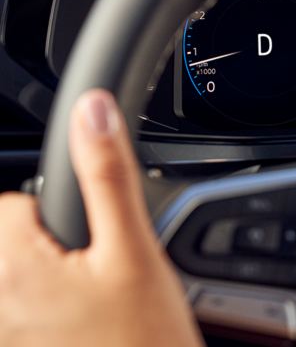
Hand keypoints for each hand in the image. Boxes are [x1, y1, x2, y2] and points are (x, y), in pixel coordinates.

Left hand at [0, 90, 203, 346]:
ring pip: (20, 278)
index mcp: (14, 265)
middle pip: (11, 240)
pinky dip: (50, 311)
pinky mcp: (25, 344)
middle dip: (52, 245)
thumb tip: (93, 110)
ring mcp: (10, 331)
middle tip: (97, 272)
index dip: (52, 208)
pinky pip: (26, 312)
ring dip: (52, 280)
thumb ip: (108, 175)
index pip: (6, 203)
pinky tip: (86, 328)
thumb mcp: (135, 249)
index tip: (86, 233)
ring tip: (94, 306)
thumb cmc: (143, 341)